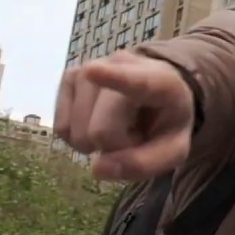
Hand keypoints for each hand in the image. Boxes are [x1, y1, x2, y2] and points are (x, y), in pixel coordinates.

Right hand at [54, 50, 195, 180]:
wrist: (155, 92)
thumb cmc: (166, 121)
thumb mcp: (173, 150)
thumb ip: (144, 163)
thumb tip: (97, 168)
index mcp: (159, 81)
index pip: (135, 81)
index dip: (114, 78)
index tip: (93, 72)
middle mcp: (119, 66)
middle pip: (100, 130)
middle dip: (115, 146)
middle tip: (134, 135)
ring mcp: (88, 68)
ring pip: (77, 131)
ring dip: (97, 141)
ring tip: (119, 125)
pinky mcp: (68, 77)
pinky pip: (61, 127)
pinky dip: (79, 136)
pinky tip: (97, 123)